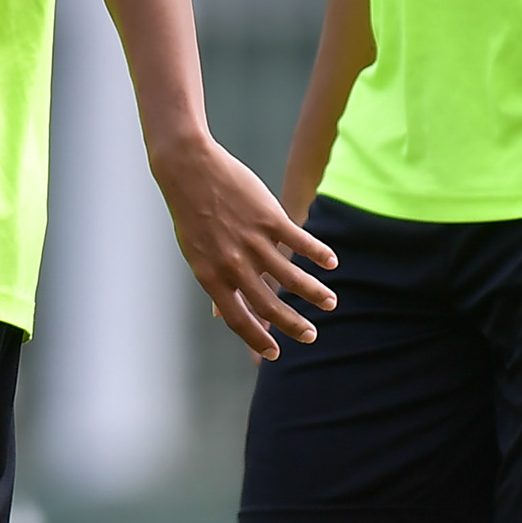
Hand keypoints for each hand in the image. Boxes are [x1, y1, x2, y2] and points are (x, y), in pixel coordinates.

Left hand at [153, 132, 339, 361]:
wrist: (189, 170)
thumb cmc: (192, 214)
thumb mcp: (196, 254)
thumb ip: (214, 283)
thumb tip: (219, 315)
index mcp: (211, 277)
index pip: (237, 318)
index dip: (257, 338)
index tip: (275, 353)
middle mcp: (233, 264)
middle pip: (269, 304)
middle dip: (294, 324)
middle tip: (311, 336)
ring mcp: (253, 242)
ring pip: (291, 277)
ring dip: (314, 293)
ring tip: (330, 302)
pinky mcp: (269, 218)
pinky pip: (300, 242)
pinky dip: (319, 254)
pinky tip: (332, 263)